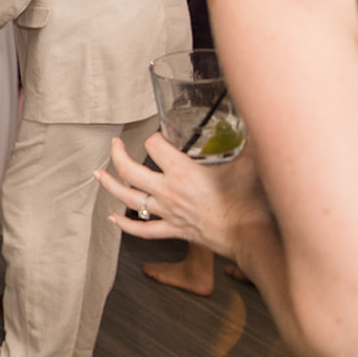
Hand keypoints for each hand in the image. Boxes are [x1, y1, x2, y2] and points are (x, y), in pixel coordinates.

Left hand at [94, 133, 268, 258]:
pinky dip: (125, 225)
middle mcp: (168, 192)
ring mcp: (168, 213)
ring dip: (109, 186)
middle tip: (115, 144)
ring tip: (98, 175)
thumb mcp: (250, 164)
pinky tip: (113, 218)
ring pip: (128, 200)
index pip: (154, 146)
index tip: (159, 134)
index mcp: (182, 172)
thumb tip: (259, 118)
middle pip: (129, 171)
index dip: (154, 137)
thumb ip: (251, 140)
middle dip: (117, 154)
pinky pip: (143, 230)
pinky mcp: (173, 230)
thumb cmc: (250, 203)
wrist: (252, 238)